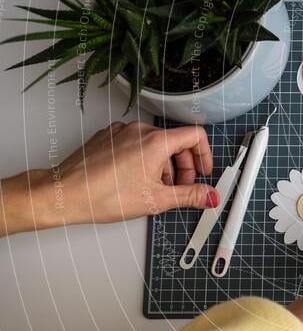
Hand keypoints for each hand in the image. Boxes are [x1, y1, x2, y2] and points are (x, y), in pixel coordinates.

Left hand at [0, 121, 218, 235]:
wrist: (64, 194)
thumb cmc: (103, 196)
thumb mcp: (156, 200)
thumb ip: (189, 196)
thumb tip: (209, 195)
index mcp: (157, 142)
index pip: (196, 135)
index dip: (205, 155)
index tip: (202, 171)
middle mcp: (140, 131)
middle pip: (176, 140)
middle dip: (183, 165)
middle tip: (180, 187)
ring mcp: (122, 132)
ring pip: (155, 143)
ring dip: (163, 164)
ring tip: (155, 187)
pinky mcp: (107, 137)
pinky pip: (135, 143)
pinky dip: (143, 159)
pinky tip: (134, 180)